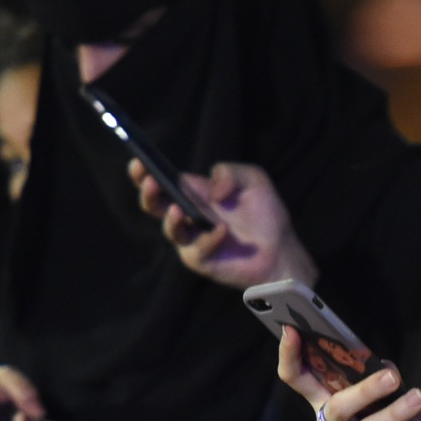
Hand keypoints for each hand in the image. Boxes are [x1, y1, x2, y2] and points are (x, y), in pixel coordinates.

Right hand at [130, 159, 316, 289]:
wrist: (281, 248)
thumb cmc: (264, 213)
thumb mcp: (252, 179)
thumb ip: (230, 172)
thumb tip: (212, 189)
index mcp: (192, 193)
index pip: (161, 180)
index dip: (145, 172)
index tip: (139, 162)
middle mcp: (186, 215)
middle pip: (154, 205)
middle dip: (148, 193)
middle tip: (151, 182)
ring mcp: (190, 239)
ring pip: (169, 230)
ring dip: (171, 220)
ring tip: (179, 210)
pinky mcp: (200, 259)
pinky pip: (197, 249)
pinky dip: (208, 239)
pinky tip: (222, 231)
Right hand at [278, 326, 420, 420]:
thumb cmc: (367, 420)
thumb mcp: (361, 399)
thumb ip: (369, 378)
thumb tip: (388, 369)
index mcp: (321, 401)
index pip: (295, 377)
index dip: (289, 355)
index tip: (291, 329)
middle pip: (339, 407)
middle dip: (365, 390)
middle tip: (393, 375)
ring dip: (396, 413)